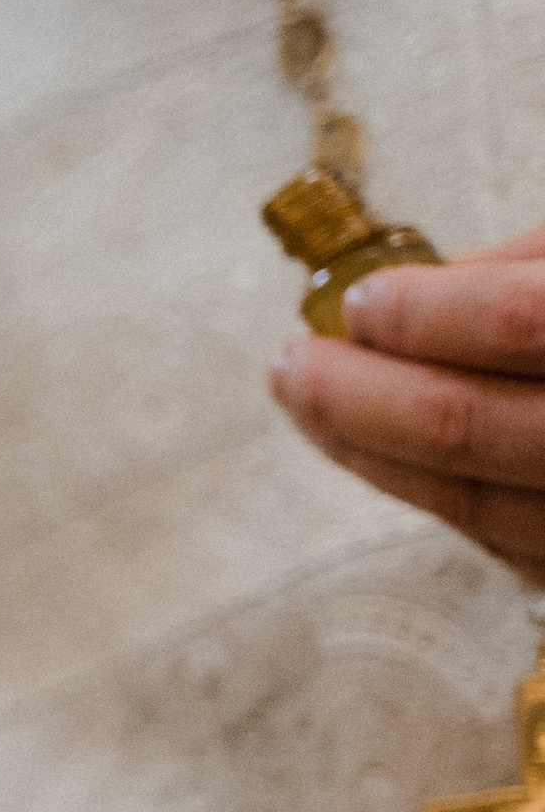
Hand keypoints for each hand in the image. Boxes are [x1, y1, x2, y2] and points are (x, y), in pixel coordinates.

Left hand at [269, 231, 544, 584]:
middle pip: (465, 427)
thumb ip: (527, 268)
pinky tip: (374, 456)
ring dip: (369, 454)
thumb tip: (419, 284)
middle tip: (291, 365)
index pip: (516, 321)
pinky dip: (425, 493)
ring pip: (471, 499)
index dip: (426, 312)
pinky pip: (498, 543)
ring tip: (308, 407)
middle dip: (357, 393)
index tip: (360, 302)